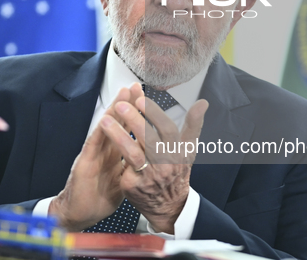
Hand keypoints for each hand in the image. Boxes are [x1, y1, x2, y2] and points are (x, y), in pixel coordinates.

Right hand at [48, 85, 143, 230]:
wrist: (80, 214)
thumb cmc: (99, 197)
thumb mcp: (123, 179)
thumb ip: (132, 165)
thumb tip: (149, 157)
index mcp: (115, 153)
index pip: (127, 129)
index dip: (136, 113)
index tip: (145, 97)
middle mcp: (104, 150)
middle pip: (117, 122)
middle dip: (127, 104)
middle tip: (135, 87)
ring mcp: (93, 154)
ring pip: (105, 128)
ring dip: (114, 111)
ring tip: (122, 95)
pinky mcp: (84, 164)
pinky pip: (93, 146)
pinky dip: (99, 132)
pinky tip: (104, 121)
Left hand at [100, 91, 208, 233]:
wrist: (169, 207)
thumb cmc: (176, 172)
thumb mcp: (189, 150)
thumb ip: (194, 125)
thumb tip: (202, 103)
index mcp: (178, 152)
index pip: (168, 129)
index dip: (155, 114)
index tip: (141, 99)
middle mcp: (165, 164)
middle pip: (149, 139)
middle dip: (133, 120)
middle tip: (120, 105)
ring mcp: (149, 176)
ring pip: (133, 153)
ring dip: (118, 135)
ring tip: (105, 120)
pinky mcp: (133, 186)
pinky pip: (122, 166)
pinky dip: (114, 153)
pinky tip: (103, 141)